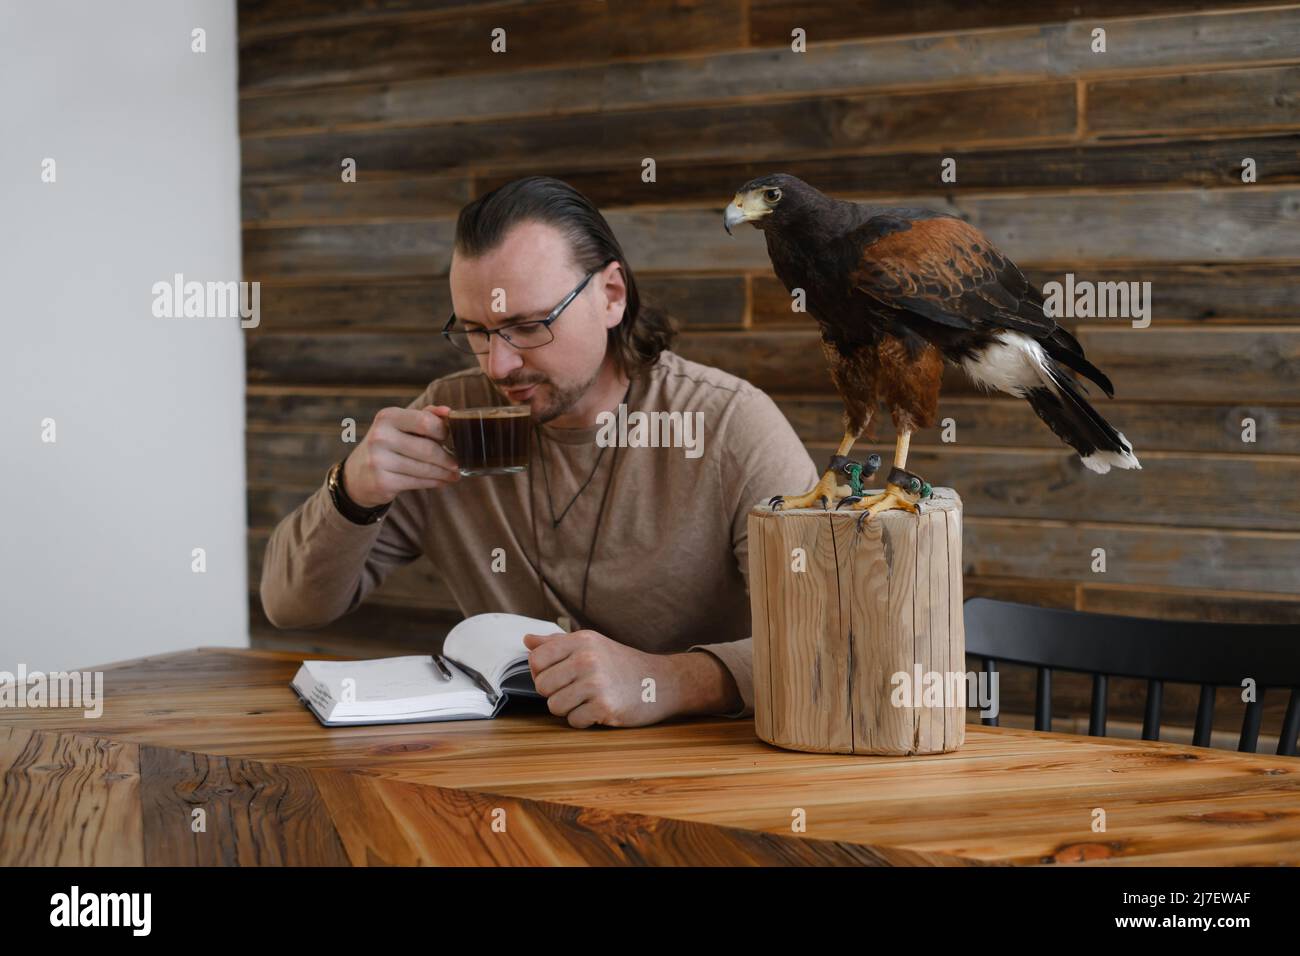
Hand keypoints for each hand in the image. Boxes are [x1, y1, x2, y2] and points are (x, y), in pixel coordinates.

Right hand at [343, 404, 460, 507]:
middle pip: (428, 449)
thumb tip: (448, 411)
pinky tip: (441, 481)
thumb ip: (425, 415)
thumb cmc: (387, 444)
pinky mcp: (382, 482)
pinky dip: (434, 482)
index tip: (451, 438)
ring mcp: (378, 460)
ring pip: (425, 469)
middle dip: (448, 458)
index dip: (444, 431)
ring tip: (454, 475)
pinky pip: (417, 483)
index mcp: (387, 417)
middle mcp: (380, 436)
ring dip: (444, 473)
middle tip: (458, 463)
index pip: (426, 422)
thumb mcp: (400, 424)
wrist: (358, 474)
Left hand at [523, 629, 677, 727]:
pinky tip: (599, 709)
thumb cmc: (621, 664)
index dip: (540, 672)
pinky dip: (583, 720)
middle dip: (555, 693)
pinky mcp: (605, 707)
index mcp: (581, 640)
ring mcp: (596, 683)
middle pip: (542, 685)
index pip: (536, 659)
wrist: (661, 681)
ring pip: (554, 706)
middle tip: (576, 690)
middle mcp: (587, 658)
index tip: (556, 676)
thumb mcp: (592, 644)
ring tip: (587, 700)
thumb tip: (527, 640)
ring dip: (568, 708)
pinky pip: (573, 721)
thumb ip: (557, 643)